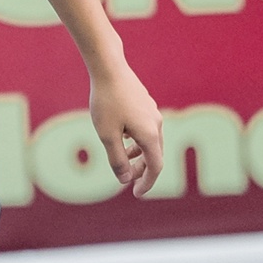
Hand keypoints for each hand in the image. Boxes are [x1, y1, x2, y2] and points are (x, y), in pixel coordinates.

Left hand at [90, 62, 163, 197]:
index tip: (136, 194)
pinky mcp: (145, 104)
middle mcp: (156, 124)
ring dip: (138, 154)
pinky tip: (123, 138)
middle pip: (154, 155)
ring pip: (150, 141)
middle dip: (141, 170)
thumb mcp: (107, 135)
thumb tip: (125, 179)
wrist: (109, 68)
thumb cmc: (106, 102)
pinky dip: (136, 140)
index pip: (155, 167)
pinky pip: (146, 129)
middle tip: (126, 181)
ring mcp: (152, 113)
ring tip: (123, 160)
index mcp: (150, 134)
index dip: (147, 183)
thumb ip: (117, 159)